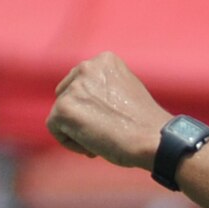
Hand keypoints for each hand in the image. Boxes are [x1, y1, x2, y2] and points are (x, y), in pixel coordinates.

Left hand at [47, 53, 168, 169]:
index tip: (109, 122)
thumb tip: (87, 104)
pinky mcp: (64, 108)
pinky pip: (54, 127)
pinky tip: (93, 147)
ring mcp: (74, 87)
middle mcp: (87, 67)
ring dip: (77, 131)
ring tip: (101, 141)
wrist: (154, 140)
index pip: (81, 83)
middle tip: (103, 134)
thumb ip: (105, 90)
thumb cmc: (146, 125)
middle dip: (81, 116)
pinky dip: (70, 142)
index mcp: (105, 60)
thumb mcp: (126, 93)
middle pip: (66, 95)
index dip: (92, 107)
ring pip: (60, 113)